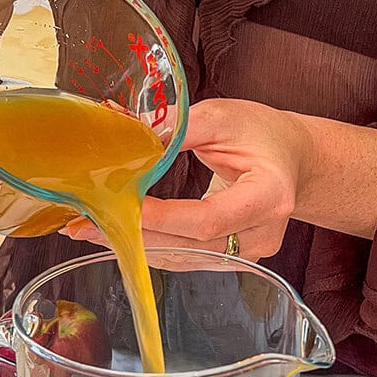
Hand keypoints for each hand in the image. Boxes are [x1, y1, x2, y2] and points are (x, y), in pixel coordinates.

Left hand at [63, 99, 314, 260]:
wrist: (293, 159)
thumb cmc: (262, 134)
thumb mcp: (224, 117)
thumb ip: (178, 128)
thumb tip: (127, 133)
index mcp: (270, 196)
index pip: (207, 218)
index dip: (161, 218)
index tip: (120, 206)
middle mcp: (262, 234)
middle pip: (189, 246)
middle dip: (134, 236)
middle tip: (83, 224)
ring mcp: (247, 253)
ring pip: (182, 258)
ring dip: (134, 246)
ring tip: (88, 230)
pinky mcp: (229, 259)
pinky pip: (185, 258)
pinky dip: (150, 247)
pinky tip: (116, 237)